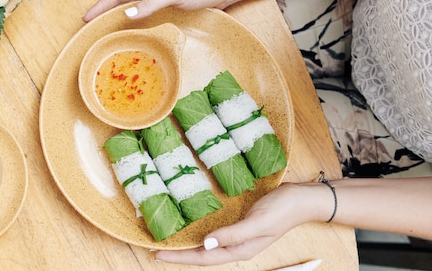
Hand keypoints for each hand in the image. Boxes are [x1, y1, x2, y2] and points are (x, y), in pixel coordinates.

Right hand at [82, 0, 233, 21]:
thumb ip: (151, 3)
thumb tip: (126, 14)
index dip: (100, 5)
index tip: (86, 18)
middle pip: (120, 0)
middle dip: (103, 12)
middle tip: (89, 28)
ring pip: (131, 8)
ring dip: (116, 18)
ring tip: (104, 32)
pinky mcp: (167, 7)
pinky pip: (143, 15)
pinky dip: (132, 23)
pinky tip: (130, 32)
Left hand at [155, 183, 327, 265]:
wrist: (302, 198)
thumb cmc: (283, 209)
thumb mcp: (258, 222)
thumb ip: (234, 234)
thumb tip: (206, 244)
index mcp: (240, 249)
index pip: (204, 258)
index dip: (180, 258)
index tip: (158, 255)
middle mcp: (236, 244)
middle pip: (202, 254)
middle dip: (179, 254)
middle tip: (156, 249)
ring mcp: (237, 234)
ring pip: (207, 244)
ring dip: (188, 243)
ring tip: (168, 240)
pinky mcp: (238, 222)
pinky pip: (214, 230)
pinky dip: (200, 230)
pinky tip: (191, 224)